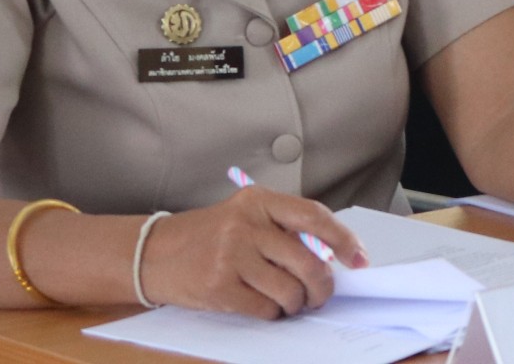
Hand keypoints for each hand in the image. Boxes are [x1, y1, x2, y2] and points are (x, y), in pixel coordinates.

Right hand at [139, 188, 366, 318]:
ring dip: (297, 303)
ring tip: (291, 302)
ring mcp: (230, 255)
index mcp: (258, 200)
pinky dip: (273, 313)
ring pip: (289, 289)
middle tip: (321, 295)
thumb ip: (283, 228)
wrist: (154, 254)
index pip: (313, 216)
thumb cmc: (208, 236)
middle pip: (307, 260)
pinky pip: (265, 308)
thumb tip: (331, 255)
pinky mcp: (218, 286)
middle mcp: (245, 224)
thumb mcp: (244, 216)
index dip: (342, 239)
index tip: (359, 258)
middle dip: (323, 285)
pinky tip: (266, 306)